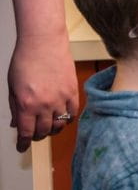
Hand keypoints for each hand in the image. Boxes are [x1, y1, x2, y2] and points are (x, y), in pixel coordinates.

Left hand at [8, 33, 77, 152]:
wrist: (43, 42)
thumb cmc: (24, 60)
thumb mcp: (12, 87)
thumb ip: (14, 107)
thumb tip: (16, 123)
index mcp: (26, 104)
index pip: (26, 132)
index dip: (23, 143)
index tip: (22, 147)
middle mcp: (45, 105)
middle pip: (43, 131)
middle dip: (37, 136)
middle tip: (34, 135)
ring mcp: (61, 98)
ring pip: (59, 124)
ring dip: (53, 129)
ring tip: (49, 126)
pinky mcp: (73, 90)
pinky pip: (73, 112)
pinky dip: (68, 119)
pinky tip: (63, 118)